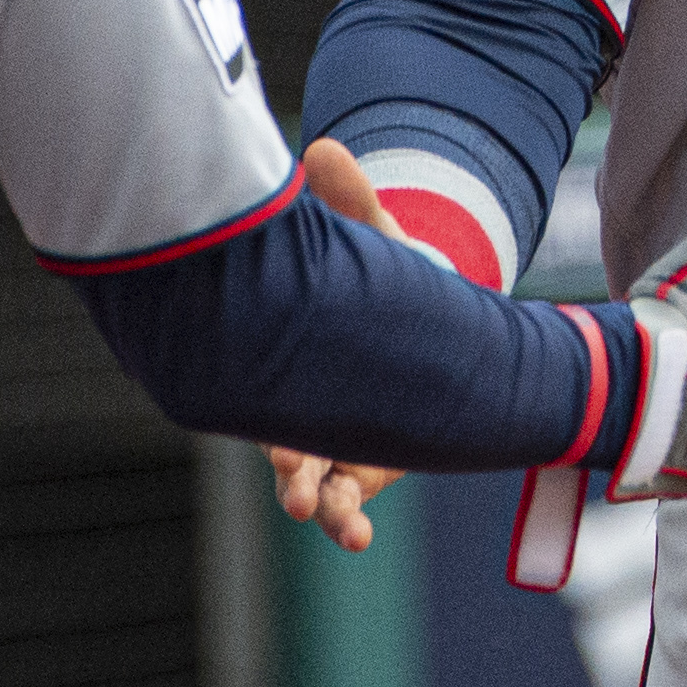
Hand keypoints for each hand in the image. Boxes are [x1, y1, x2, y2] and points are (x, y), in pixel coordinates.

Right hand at [264, 134, 406, 551]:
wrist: (421, 322)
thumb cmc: (381, 278)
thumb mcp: (370, 239)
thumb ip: (350, 200)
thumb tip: (324, 148)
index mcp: (289, 358)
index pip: (266, 392)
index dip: (267, 418)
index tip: (277, 445)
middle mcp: (300, 408)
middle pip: (284, 449)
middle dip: (290, 472)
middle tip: (297, 489)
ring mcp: (332, 444)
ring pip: (316, 487)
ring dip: (323, 508)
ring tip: (341, 527)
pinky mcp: (365, 464)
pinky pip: (350, 501)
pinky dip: (350, 522)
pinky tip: (359, 538)